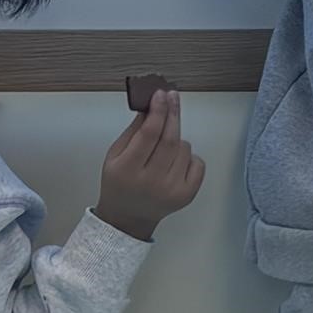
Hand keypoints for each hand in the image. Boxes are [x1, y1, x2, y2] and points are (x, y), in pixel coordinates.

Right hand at [97, 87, 204, 240]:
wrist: (128, 217)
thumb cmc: (120, 182)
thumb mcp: (115, 155)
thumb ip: (133, 130)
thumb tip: (151, 106)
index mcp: (127, 170)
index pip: (149, 134)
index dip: (158, 111)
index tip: (161, 94)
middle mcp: (151, 182)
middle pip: (170, 139)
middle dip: (172, 114)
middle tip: (172, 97)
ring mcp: (171, 190)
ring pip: (185, 148)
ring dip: (177, 140)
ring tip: (163, 149)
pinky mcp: (187, 195)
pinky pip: (197, 162)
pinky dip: (189, 156)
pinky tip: (174, 163)